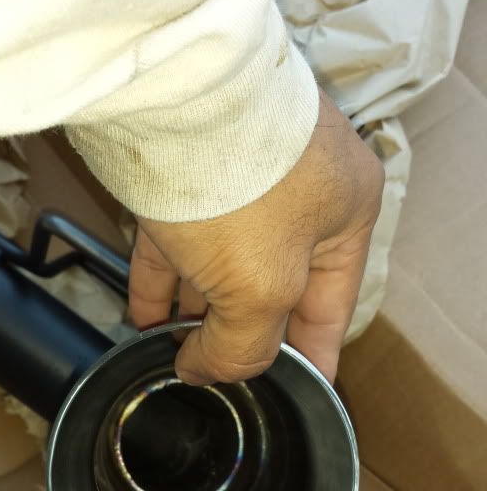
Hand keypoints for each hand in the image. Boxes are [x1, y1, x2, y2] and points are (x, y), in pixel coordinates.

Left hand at [128, 90, 383, 384]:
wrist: (173, 94)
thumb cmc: (242, 180)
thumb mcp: (262, 288)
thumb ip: (245, 348)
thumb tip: (208, 372)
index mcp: (346, 214)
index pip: (332, 307)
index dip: (312, 356)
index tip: (297, 396)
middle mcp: (300, 192)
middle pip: (273, 285)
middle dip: (243, 333)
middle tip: (221, 375)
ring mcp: (242, 177)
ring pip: (221, 261)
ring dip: (196, 311)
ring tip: (174, 354)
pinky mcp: (188, 169)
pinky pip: (178, 239)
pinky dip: (162, 279)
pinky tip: (143, 318)